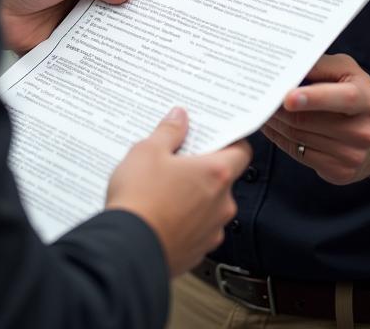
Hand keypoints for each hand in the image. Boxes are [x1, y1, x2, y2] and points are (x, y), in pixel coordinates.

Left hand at [0, 0, 131, 53]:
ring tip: (140, 38)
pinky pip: (88, 45)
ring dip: (116, 31)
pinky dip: (99, 49)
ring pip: (103, 25)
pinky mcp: (67, 39)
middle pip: (113, 2)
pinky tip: (114, 54)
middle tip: (152, 18)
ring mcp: (75, 17)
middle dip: (129, 9)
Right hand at [107, 108, 251, 276]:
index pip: (242, 151)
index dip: (229, 142)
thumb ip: (168, 132)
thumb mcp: (147, 152)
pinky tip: (161, 213)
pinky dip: (185, 221)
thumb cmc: (140, 201)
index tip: (214, 137)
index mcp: (216, 174)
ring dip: (194, 197)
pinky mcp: (197, 252)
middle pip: (223, 179)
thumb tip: (179, 118)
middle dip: (203, 169)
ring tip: (163, 189)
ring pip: (210, 206)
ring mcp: (211, 231)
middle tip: (178, 160)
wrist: (127, 251)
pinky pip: (197, 229)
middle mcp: (221, 204)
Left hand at [261, 53, 369, 184]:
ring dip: (275, 124)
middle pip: (307, 121)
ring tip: (262, 109)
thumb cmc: (358, 94)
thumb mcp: (347, 71)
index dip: (312, 98)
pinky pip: (299, 155)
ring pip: (298, 138)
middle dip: (278, 109)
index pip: (340, 99)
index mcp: (366, 99)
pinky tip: (273, 127)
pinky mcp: (339, 172)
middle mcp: (362, 131)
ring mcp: (351, 155)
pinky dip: (281, 139)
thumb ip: (320, 66)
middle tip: (258, 97)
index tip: (287, 97)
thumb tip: (288, 66)